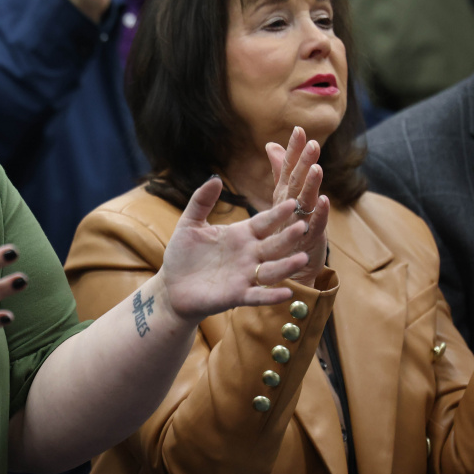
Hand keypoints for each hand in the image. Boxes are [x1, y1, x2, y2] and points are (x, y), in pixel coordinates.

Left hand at [157, 177, 309, 324]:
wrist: (171, 286)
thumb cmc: (183, 254)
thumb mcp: (190, 224)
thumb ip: (202, 201)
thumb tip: (216, 178)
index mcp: (241, 235)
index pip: (264, 222)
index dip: (277, 214)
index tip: (292, 202)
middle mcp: (249, 255)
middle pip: (274, 245)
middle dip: (288, 236)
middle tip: (303, 226)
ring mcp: (245, 276)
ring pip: (272, 270)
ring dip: (287, 265)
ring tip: (302, 258)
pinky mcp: (237, 296)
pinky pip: (257, 296)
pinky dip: (271, 295)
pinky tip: (286, 293)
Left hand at [266, 126, 330, 286]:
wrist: (295, 263)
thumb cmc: (289, 227)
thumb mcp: (281, 198)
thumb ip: (279, 173)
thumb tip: (271, 145)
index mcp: (289, 194)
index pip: (291, 169)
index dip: (294, 151)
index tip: (298, 129)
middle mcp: (300, 204)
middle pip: (302, 181)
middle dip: (307, 162)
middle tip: (313, 143)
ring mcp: (308, 221)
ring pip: (309, 201)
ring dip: (314, 185)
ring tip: (317, 168)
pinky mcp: (312, 239)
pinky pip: (316, 225)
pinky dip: (320, 214)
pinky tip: (324, 201)